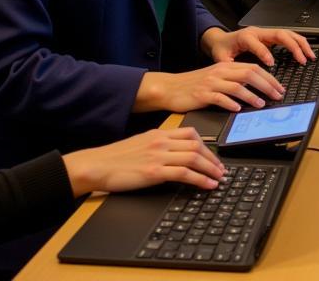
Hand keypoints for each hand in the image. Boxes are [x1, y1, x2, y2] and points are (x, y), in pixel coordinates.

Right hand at [62, 127, 224, 196]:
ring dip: (210, 169)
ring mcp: (158, 156)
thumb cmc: (116, 158)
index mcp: (159, 133)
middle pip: (197, 145)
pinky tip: (207, 185)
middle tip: (221, 169)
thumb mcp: (141, 144)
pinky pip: (184, 173)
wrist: (97, 165)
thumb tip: (176, 153)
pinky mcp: (154, 171)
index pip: (191, 133)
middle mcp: (161, 142)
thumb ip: (159, 145)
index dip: (207, 145)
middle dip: (213, 158)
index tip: (213, 155)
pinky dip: (200, 179)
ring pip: (194, 158)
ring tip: (219, 178)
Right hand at [135, 61, 287, 113]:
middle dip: (267, 85)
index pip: (253, 68)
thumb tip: (256, 88)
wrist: (170, 87)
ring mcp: (211, 82)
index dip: (269, 78)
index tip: (279, 87)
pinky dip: (231, 103)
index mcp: (226, 66)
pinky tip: (238, 108)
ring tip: (261, 104)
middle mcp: (221, 71)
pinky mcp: (202, 94)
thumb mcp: (216, 77)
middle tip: (277, 95)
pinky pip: (220, 98)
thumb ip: (234, 80)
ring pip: (237, 86)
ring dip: (252, 95)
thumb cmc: (194, 85)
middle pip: (250, 74)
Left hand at [201, 26, 314, 65]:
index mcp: (245, 36)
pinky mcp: (270, 36)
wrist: (221, 39)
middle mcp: (258, 32)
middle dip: (293, 46)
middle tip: (302, 60)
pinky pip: (288, 36)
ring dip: (300, 44)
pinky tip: (305, 52)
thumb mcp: (220, 58)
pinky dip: (298, 43)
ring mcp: (266, 32)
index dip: (264, 53)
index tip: (271, 64)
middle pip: (280, 34)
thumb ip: (228, 67)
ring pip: (288, 33)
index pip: (258, 43)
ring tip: (309, 55)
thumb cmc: (222, 48)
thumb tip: (237, 79)